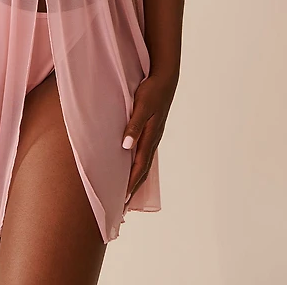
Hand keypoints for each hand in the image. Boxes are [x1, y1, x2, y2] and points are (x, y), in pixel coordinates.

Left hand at [121, 74, 176, 203]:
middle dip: (133, 189)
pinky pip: (144, 153)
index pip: (139, 166)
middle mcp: (153, 140)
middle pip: (142, 170)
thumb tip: (126, 146)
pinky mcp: (151, 131)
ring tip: (127, 194)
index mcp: (150, 136)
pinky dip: (138, 165)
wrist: (165, 79)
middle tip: (123, 207)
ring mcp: (153, 136)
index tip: (122, 200)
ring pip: (143, 163)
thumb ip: (134, 125)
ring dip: (135, 179)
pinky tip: (133, 167)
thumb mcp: (141, 106)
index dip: (130, 184)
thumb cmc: (152, 91)